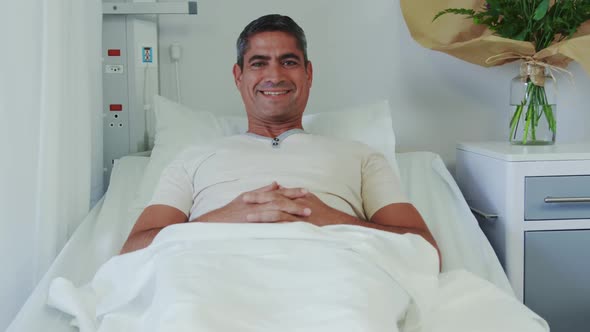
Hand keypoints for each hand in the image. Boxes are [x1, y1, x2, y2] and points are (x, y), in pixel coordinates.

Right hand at [193, 182, 310, 222]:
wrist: (215, 222)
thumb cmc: (230, 211)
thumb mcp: (246, 197)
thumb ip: (263, 190)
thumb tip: (276, 184)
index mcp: (258, 197)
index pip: (278, 193)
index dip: (293, 192)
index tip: (306, 192)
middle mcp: (258, 204)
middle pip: (280, 200)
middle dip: (296, 202)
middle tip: (310, 205)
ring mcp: (255, 215)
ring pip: (276, 211)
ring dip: (291, 212)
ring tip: (305, 215)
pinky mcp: (252, 225)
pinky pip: (269, 225)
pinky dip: (280, 225)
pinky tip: (291, 227)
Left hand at [245, 186, 357, 226]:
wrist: (338, 224)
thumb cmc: (324, 214)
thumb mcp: (310, 201)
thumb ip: (295, 197)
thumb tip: (282, 191)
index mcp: (296, 198)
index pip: (276, 193)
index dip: (261, 193)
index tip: (247, 195)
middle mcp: (296, 203)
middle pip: (274, 198)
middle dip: (258, 199)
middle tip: (243, 200)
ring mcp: (298, 215)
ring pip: (277, 211)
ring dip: (261, 213)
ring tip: (247, 216)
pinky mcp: (301, 226)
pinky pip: (285, 226)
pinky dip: (273, 227)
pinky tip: (262, 230)